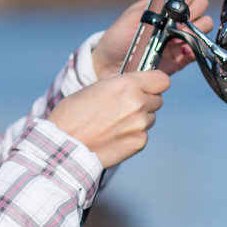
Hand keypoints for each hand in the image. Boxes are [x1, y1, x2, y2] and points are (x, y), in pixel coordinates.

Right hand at [48, 69, 169, 167]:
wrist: (64, 146)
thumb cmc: (72, 114)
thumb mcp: (95, 88)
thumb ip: (119, 84)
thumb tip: (133, 84)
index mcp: (127, 85)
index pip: (162, 80)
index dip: (154, 83)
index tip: (146, 87)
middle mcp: (138, 103)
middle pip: (157, 99)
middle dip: (145, 101)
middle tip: (123, 108)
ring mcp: (140, 125)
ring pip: (150, 117)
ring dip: (138, 119)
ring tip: (114, 124)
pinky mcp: (139, 142)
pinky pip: (143, 134)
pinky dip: (132, 135)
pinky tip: (114, 137)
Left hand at [91, 0, 214, 78]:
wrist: (110, 66)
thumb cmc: (117, 39)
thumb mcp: (132, 17)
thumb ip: (153, 6)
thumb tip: (172, 0)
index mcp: (164, 6)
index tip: (181, 1)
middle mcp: (175, 19)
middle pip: (201, 4)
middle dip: (194, 9)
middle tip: (180, 19)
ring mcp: (180, 37)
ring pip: (205, 25)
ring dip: (196, 27)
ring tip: (179, 34)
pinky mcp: (182, 57)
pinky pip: (199, 49)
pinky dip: (195, 47)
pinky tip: (182, 49)